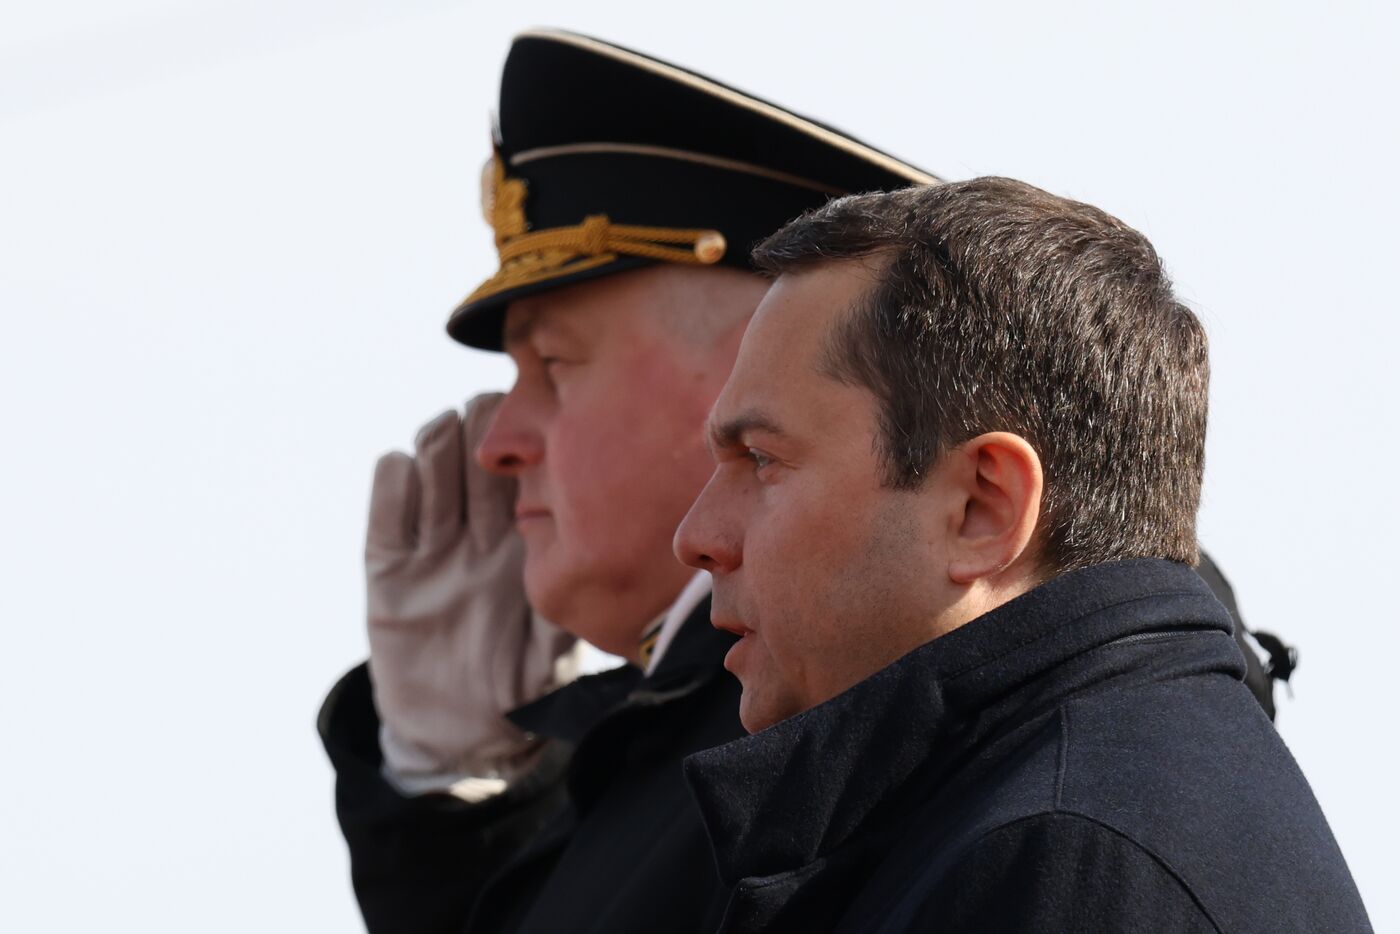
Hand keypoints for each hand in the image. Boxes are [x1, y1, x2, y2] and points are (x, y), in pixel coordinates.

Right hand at [364, 394, 577, 788]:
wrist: (461, 727)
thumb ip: (572, 595)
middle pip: (472, 458)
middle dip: (479, 429)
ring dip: (436, 447)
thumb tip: (609, 560)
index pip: (521, 470)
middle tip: (489, 413)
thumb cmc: (520, 676)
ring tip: (445, 430)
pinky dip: (392, 488)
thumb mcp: (556, 636)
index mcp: (517, 536)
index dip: (528, 439)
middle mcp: (473, 530)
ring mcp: (429, 547)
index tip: (543, 417)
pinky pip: (386, 519)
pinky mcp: (388, 572)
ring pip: (430, 474)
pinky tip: (400, 467)